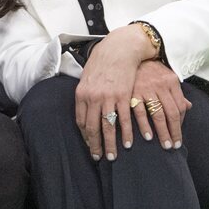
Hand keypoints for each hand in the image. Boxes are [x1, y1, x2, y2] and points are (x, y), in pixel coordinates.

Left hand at [74, 24, 154, 161]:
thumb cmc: (101, 64)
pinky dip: (125, 133)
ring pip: (107, 127)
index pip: (81, 121)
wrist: (117, 51)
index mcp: (81, 94)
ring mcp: (108, 98)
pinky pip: (124, 119)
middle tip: (99, 158)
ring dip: (110, 144)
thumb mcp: (87, 79)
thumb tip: (85, 111)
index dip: (85, 136)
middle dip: (95, 145)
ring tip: (112, 157)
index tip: (90, 146)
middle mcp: (93, 98)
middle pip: (92, 127)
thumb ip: (86, 96)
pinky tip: (127, 144)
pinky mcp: (123, 97)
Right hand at [130, 60, 191, 150]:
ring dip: (162, 132)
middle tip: (173, 146)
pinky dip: (144, 126)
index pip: (180, 107)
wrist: (128, 53)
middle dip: (174, 132)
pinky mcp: (132, 92)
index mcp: (171, 81)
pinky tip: (147, 136)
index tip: (178, 135)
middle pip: (171, 113)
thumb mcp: (167, 77)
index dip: (180, 123)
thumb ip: (177, 93)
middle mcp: (161, 85)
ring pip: (158, 115)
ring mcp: (146, 89)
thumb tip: (188, 106)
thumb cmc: (149, 68)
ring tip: (164, 145)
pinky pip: (140, 112)